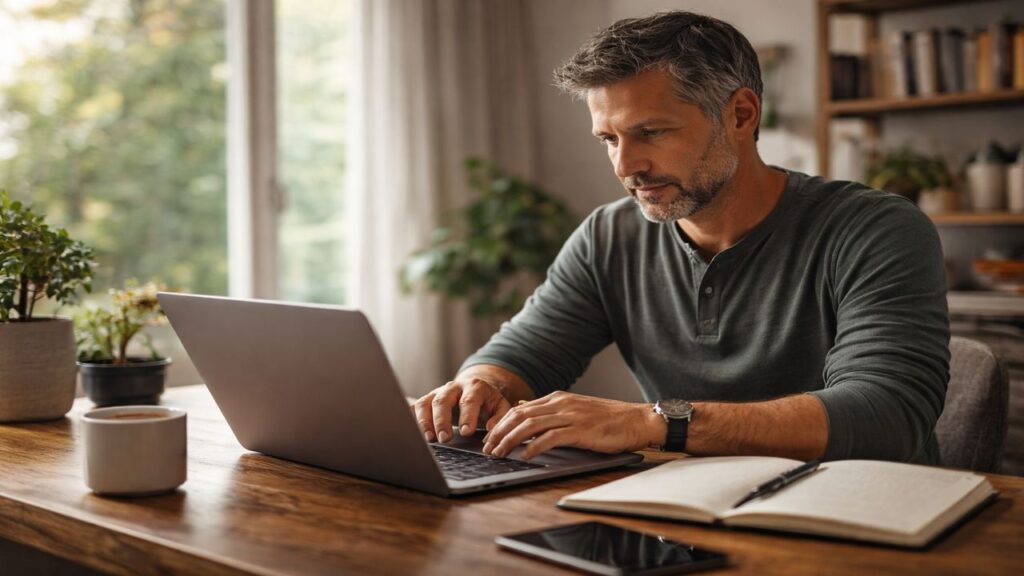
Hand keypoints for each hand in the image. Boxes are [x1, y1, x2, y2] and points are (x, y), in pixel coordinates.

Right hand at [413, 376, 513, 442]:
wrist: (473, 389)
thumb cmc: (487, 402)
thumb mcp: (500, 406)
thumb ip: (500, 417)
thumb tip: (493, 428)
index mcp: (474, 387)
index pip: (469, 400)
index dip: (467, 416)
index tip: (466, 432)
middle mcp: (453, 387)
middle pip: (443, 400)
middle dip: (442, 420)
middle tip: (445, 439)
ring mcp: (437, 393)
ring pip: (425, 403)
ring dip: (425, 422)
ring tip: (429, 439)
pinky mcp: (426, 400)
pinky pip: (414, 408)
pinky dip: (412, 419)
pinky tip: (413, 432)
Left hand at [482, 391, 664, 459]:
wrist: (637, 420)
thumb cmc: (608, 419)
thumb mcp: (574, 409)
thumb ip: (549, 411)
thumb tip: (523, 410)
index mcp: (557, 398)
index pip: (520, 409)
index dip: (501, 423)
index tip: (489, 437)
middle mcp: (561, 404)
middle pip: (520, 416)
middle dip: (499, 432)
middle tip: (487, 448)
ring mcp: (570, 416)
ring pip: (530, 425)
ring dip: (510, 440)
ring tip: (499, 453)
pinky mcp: (580, 429)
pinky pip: (551, 437)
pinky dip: (534, 446)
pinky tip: (524, 455)